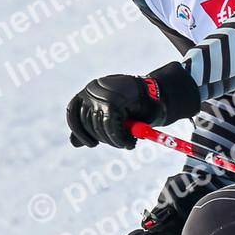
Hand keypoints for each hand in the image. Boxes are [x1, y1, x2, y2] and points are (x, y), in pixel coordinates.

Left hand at [67, 63, 200, 148]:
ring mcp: (101, 96)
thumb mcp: (112, 114)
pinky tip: (130, 142)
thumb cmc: (137, 105)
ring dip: (114, 141)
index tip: (92, 144)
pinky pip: (111, 129)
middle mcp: (93, 90)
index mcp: (90, 90)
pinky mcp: (112, 103)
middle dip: (103, 138)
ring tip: (127, 143)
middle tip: (118, 143)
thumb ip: (92, 125)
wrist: (161, 94)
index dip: (79, 131)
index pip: (73, 112)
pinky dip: (121, 140)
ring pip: (100, 127)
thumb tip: (73, 143)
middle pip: (87, 122)